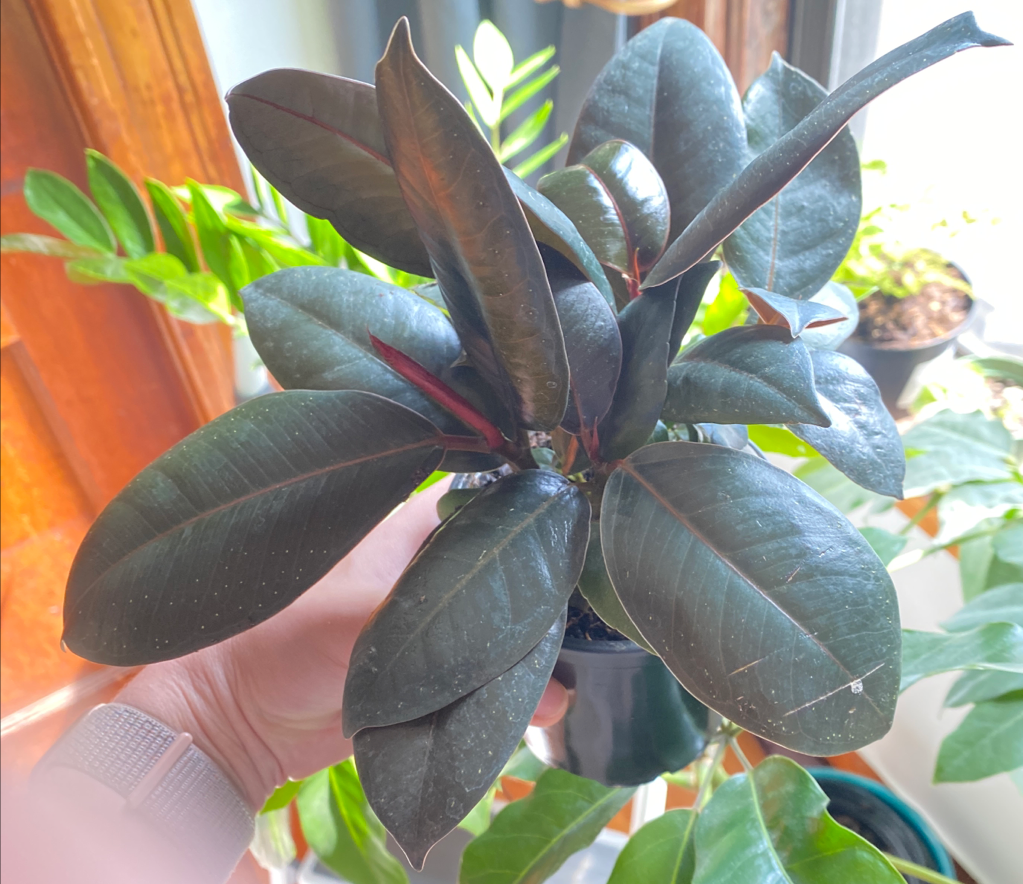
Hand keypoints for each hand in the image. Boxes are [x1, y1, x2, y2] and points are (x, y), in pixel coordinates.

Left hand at [119, 479, 567, 807]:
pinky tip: (546, 705)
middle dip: (544, 590)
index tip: (581, 536)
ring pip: (503, 620)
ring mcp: (433, 616)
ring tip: (572, 666)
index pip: (493, 498)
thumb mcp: (366, 623)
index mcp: (412, 522)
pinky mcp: (431, 669)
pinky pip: (486, 670)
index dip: (535, 513)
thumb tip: (551, 685)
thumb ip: (457, 644)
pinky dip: (512, 687)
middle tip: (589, 611)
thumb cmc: (281, 642)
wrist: (234, 723)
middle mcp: (430, 563)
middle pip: (509, 564)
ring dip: (532, 646)